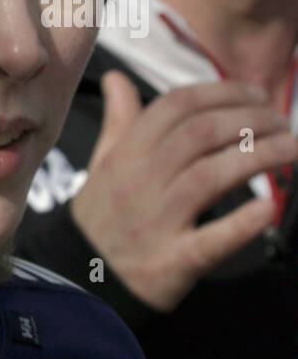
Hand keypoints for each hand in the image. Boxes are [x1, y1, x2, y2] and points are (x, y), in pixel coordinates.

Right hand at [69, 71, 297, 310]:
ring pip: (208, 177)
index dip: (222, 92)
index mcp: (123, 157)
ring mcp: (154, 223)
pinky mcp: (171, 263)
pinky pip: (208, 242)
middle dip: (249, 119)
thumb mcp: (101, 167)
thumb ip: (118, 122)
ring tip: (290, 148)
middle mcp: (138, 184)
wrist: (81, 280)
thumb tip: (117, 78)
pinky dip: (240, 225)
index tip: (257, 94)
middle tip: (281, 121)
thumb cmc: (101, 219)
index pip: (173, 107)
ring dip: (257, 157)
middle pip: (197, 134)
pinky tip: (267, 209)